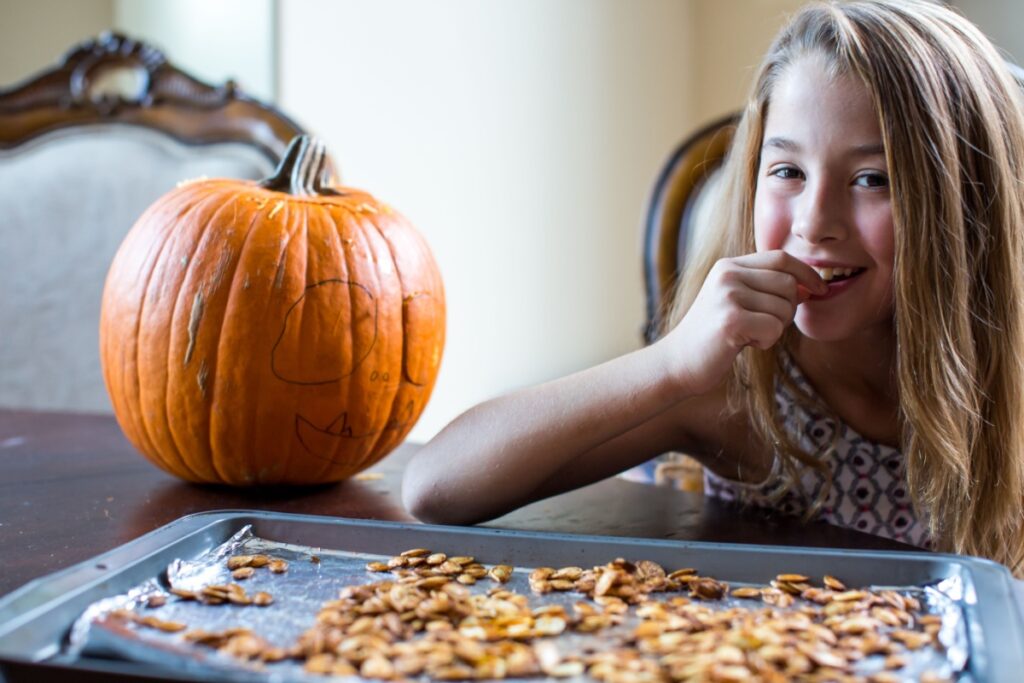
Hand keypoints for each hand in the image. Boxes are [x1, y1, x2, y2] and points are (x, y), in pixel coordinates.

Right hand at [661, 250, 826, 394]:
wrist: (677, 362)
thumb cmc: (712, 335)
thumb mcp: (736, 301)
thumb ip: (766, 289)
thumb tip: (811, 286)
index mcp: (728, 266)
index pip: (781, 258)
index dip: (806, 273)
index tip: (820, 290)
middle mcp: (727, 274)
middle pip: (788, 284)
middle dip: (787, 310)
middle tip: (763, 326)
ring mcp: (728, 295)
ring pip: (784, 309)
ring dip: (774, 329)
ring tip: (746, 335)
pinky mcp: (731, 320)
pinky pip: (774, 329)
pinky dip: (765, 342)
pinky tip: (742, 344)